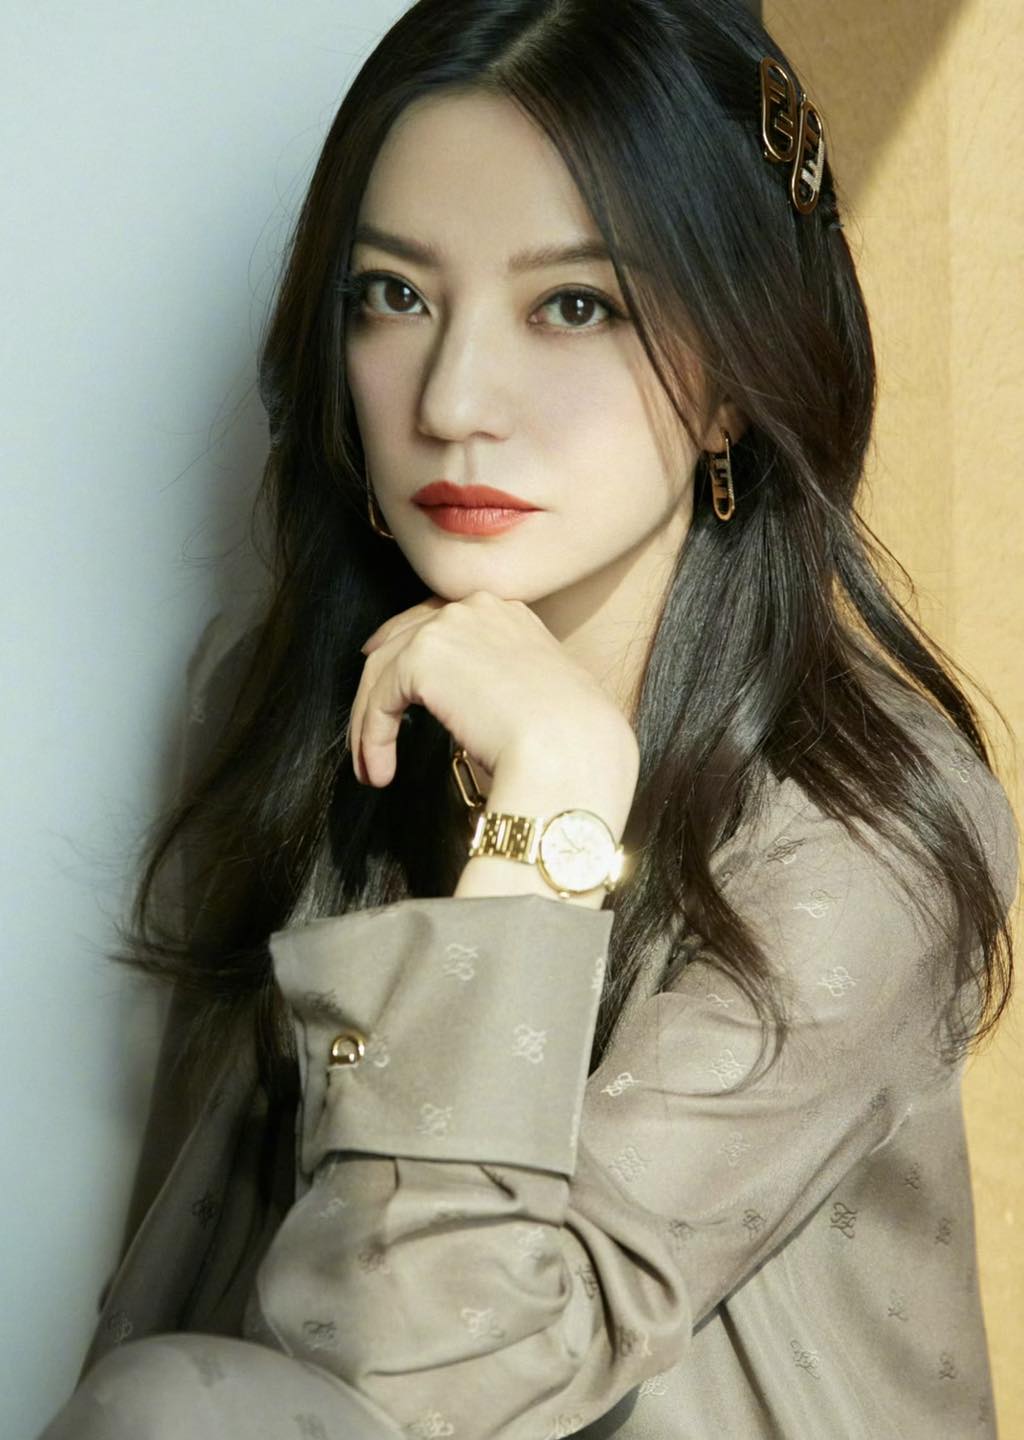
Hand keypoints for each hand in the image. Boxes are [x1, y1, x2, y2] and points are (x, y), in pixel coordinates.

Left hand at [345, 592, 637, 789]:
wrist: (571, 746)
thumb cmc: (570, 740)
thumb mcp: (538, 694)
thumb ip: (500, 685)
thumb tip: (469, 710)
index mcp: (506, 612)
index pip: (439, 620)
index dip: (405, 646)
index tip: (386, 673)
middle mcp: (475, 608)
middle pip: (403, 639)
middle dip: (377, 682)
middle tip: (364, 724)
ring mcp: (447, 627)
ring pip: (383, 672)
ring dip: (370, 724)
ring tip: (371, 768)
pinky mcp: (421, 659)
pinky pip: (379, 702)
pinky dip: (372, 739)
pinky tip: (379, 772)